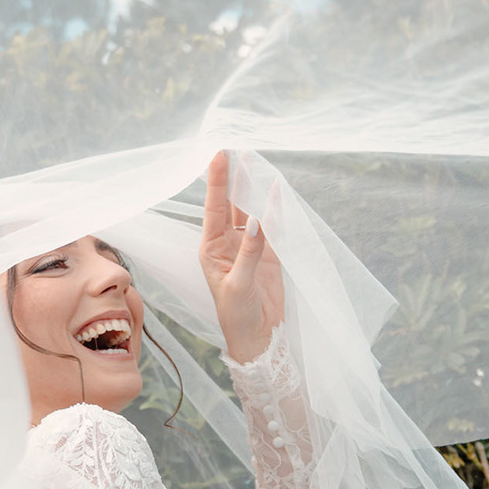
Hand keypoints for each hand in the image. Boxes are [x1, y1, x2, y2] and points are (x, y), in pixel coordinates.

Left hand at [199, 150, 285, 363]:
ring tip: (256, 163)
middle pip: (231, 204)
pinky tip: (277, 192)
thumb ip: (249, 251)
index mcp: (211, 250)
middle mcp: (227, 244)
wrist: (258, 339)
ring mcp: (248, 248)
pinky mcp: (268, 255)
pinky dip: (275, 209)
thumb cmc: (238, 316)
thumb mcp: (239, 284)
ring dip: (253, 190)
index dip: (217, 181)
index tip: (219, 156)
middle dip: (234, 178)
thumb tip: (256, 219)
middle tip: (238, 149)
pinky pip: (272, 227)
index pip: (214, 209)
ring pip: (250, 212)